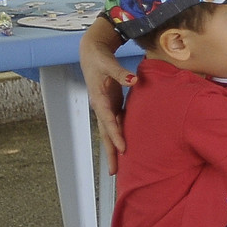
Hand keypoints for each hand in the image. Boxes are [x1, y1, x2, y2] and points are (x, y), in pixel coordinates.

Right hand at [79, 21, 134, 159]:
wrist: (92, 53)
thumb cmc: (100, 58)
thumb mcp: (109, 63)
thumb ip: (121, 73)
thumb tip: (134, 80)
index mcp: (99, 99)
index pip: (108, 120)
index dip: (115, 135)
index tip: (123, 149)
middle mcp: (100, 107)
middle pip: (105, 134)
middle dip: (110, 152)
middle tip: (114, 173)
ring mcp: (105, 108)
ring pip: (109, 132)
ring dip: (113, 149)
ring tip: (116, 169)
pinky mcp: (110, 106)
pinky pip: (114, 125)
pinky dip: (118, 137)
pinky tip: (123, 149)